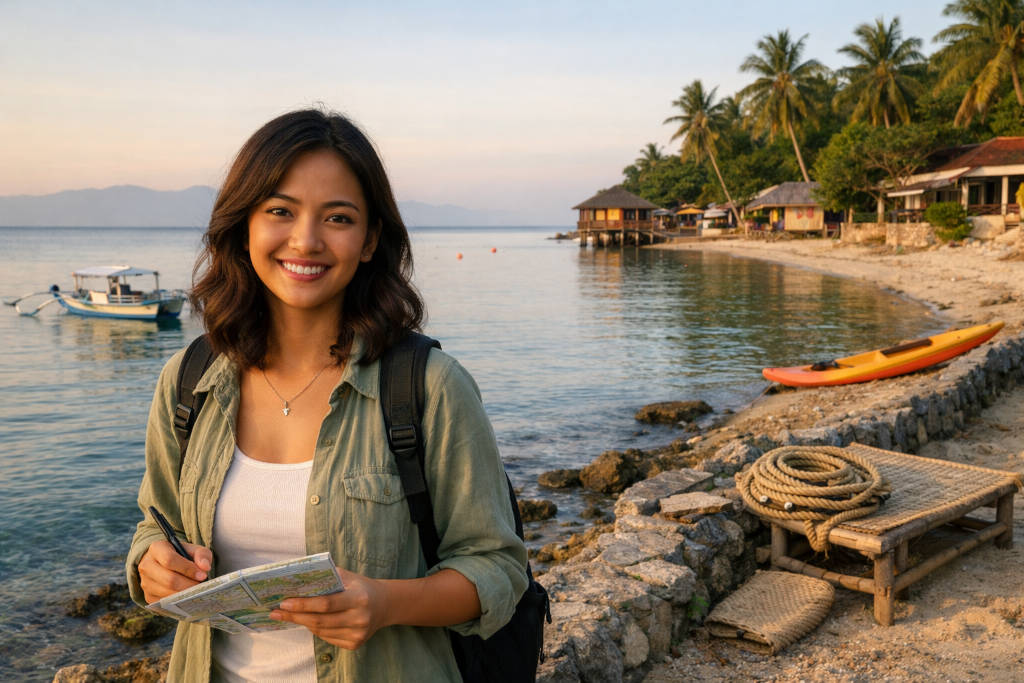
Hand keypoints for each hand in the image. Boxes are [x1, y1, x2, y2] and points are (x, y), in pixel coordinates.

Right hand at [138, 540, 212, 603]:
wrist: (165, 564)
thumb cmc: (182, 555)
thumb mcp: (193, 549)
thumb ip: (202, 555)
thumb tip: (205, 568)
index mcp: (156, 549)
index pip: (170, 560)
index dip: (187, 569)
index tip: (203, 575)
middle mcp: (146, 565)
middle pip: (169, 579)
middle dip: (188, 585)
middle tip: (202, 586)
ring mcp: (145, 582)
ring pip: (167, 593)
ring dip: (185, 594)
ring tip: (197, 591)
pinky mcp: (148, 596)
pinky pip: (165, 603)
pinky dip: (179, 602)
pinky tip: (188, 597)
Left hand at [270, 569, 387, 649]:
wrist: (384, 604)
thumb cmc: (360, 586)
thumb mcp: (347, 576)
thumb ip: (326, 577)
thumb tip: (296, 580)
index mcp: (359, 598)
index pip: (326, 604)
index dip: (303, 605)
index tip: (284, 602)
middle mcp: (360, 618)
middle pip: (320, 621)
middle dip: (295, 616)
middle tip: (277, 612)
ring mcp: (358, 634)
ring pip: (321, 631)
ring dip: (303, 623)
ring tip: (289, 615)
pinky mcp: (355, 644)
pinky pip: (327, 638)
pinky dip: (316, 630)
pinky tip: (309, 621)